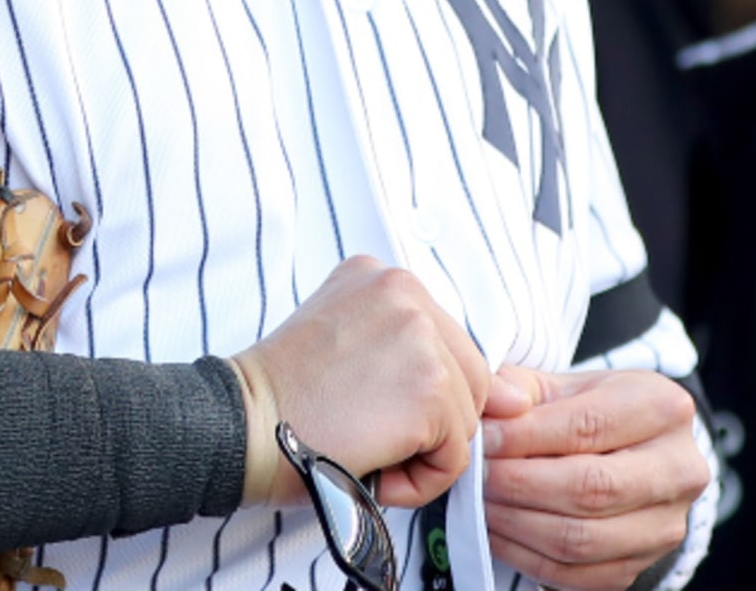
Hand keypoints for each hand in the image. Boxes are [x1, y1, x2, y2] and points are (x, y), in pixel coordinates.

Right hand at [228, 256, 490, 509]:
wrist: (239, 427)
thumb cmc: (282, 399)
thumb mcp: (350, 350)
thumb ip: (422, 357)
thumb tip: (517, 398)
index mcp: (383, 276)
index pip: (441, 344)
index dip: (415, 392)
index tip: (366, 405)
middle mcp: (407, 291)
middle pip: (465, 377)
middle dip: (426, 421)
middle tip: (363, 429)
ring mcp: (423, 338)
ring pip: (464, 418)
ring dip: (420, 452)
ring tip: (362, 446)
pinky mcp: (431, 389)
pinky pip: (457, 456)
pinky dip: (420, 480)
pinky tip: (373, 465)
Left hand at [479, 366, 709, 590]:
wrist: (634, 454)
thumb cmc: (592, 413)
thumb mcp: (564, 385)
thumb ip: (520, 386)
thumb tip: (495, 402)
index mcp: (664, 408)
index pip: (588, 426)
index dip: (526, 436)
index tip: (482, 439)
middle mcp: (679, 469)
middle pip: (590, 487)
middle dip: (519, 484)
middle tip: (476, 475)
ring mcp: (666, 524)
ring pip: (581, 539)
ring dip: (516, 524)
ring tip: (480, 502)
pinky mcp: (642, 564)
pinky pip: (575, 574)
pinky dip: (525, 556)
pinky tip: (497, 531)